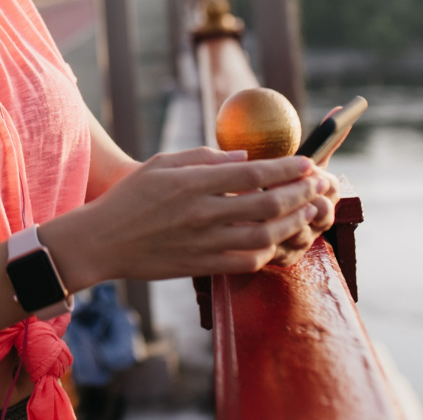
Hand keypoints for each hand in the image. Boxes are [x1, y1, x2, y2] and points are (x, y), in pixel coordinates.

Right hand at [47, 148, 329, 285]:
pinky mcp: (202, 266)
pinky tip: (282, 240)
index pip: (251, 173)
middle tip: (320, 185)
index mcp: (192, 183)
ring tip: (312, 212)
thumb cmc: (130, 197)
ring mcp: (203, 243)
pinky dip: (271, 252)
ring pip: (265, 236)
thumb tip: (247, 157)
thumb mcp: (161, 163)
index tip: (308, 162)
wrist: (102, 241)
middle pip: (266, 204)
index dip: (286, 168)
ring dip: (295, 223)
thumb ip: (204, 157)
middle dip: (301, 193)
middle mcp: (201, 213)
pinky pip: (247, 262)